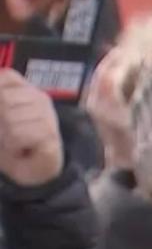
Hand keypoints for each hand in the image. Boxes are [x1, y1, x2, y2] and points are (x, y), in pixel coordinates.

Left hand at [0, 70, 63, 186]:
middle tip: (5, 134)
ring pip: (10, 119)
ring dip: (5, 136)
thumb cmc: (11, 143)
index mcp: (26, 91)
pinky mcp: (50, 134)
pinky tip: (21, 149)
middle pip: (4, 99)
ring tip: (13, 143)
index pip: (7, 77)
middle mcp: (40, 99)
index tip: (1, 114)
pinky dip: (13, 146)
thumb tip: (0, 110)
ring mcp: (48, 116)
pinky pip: (18, 135)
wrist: (32, 171)